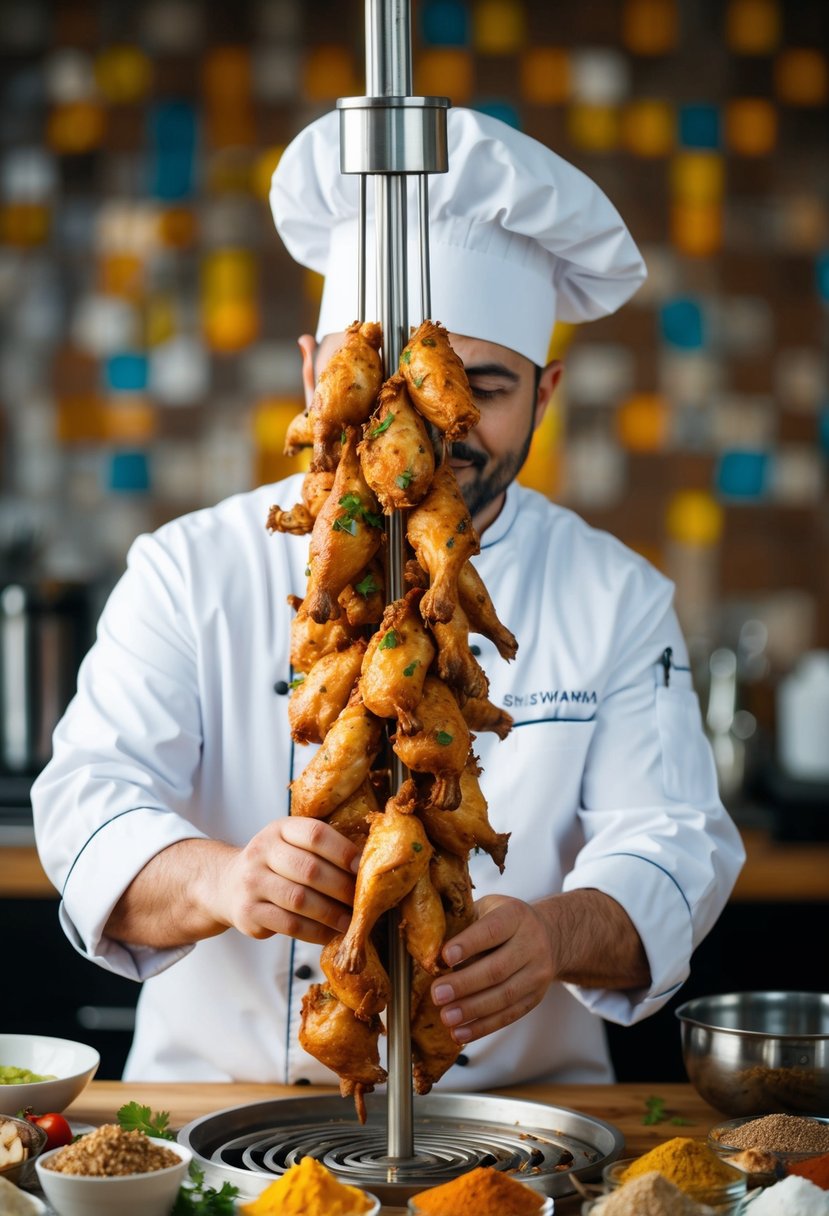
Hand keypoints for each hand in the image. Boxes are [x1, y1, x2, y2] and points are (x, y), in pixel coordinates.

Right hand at [215, 816, 359, 946]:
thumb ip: (320, 851)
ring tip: (351, 922)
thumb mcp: (289, 844)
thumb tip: (366, 870)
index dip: (343, 851)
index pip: (315, 834)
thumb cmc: (273, 865)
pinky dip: (316, 932)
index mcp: (279, 829)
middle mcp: (262, 851)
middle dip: (342, 888)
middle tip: (362, 901)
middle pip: (309, 870)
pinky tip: (330, 934)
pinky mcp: (248, 913)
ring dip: (332, 914)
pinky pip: (290, 925)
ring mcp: (252, 882)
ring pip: (300, 900)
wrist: (226, 884)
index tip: (363, 868)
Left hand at [430, 894, 554, 1043]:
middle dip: (464, 984)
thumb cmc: (505, 922)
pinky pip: (509, 1015)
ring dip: (472, 1010)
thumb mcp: (489, 909)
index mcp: (515, 916)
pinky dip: (483, 1027)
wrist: (550, 936)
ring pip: (504, 996)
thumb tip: (428, 948)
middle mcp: (531, 944)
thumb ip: (465, 924)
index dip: (468, 944)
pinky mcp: (535, 998)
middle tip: (437, 994)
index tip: (444, 957)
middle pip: (497, 969)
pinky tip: (461, 1033)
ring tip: (446, 1017)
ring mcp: (537, 973)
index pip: (492, 930)